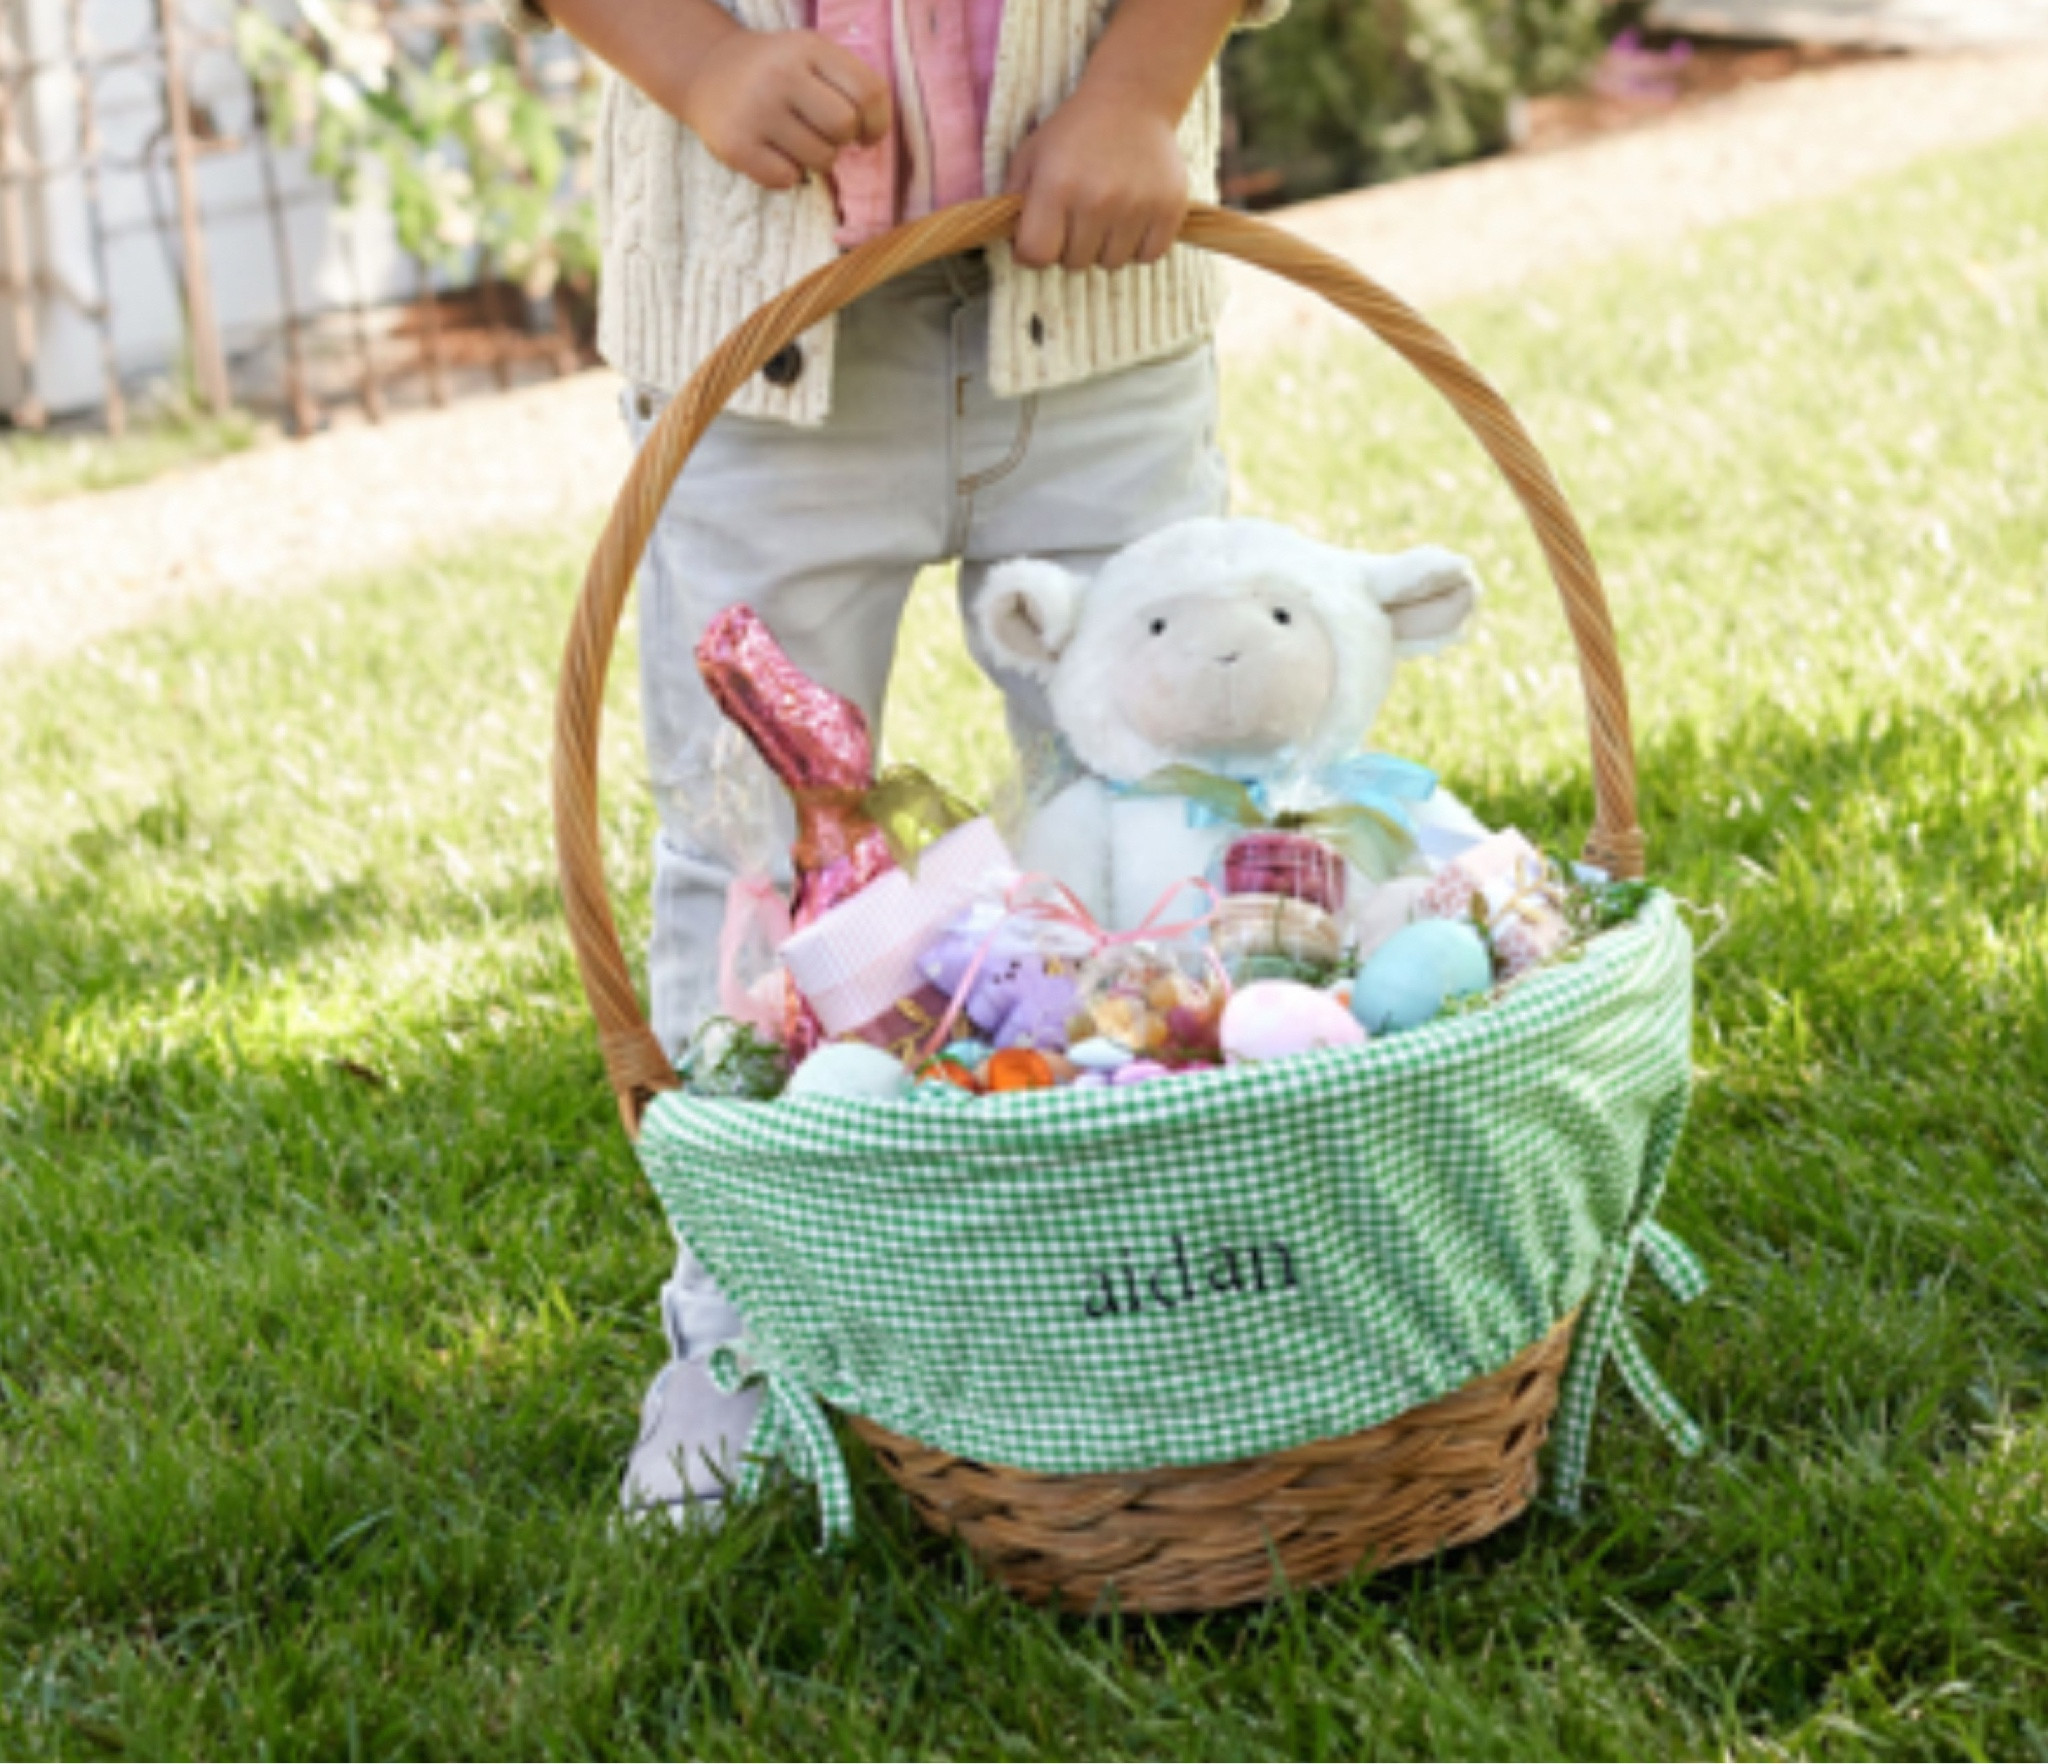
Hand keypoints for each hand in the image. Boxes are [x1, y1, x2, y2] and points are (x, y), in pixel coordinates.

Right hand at [675, 29, 891, 191]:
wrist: (706, 71)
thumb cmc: (775, 71)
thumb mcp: (811, 56)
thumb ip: (848, 84)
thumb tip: (872, 137)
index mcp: (809, 48)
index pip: (869, 93)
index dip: (877, 123)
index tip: (864, 133)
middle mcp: (781, 74)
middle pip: (844, 128)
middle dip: (842, 141)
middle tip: (822, 134)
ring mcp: (756, 110)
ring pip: (820, 159)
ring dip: (815, 159)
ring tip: (794, 141)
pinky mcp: (736, 145)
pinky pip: (787, 179)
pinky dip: (786, 174)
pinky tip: (772, 154)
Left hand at [1004, 88, 1189, 271]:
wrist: (1132, 98)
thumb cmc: (1074, 131)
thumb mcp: (1031, 155)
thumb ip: (1015, 201)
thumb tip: (1015, 246)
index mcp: (1056, 186)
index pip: (1036, 256)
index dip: (1032, 252)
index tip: (1041, 237)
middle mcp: (1097, 200)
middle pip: (1074, 263)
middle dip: (1070, 246)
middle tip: (1077, 215)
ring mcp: (1136, 206)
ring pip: (1111, 263)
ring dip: (1105, 247)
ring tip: (1105, 214)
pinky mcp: (1169, 209)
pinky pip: (1148, 256)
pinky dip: (1139, 246)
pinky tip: (1132, 218)